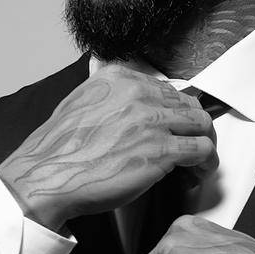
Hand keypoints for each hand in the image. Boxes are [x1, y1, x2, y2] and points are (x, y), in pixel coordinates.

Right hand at [0, 68, 217, 229]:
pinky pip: (202, 149)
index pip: (165, 88)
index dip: (173, 112)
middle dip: (192, 127)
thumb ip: (105, 95)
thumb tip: (121, 99)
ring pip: (202, 123)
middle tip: (190, 147)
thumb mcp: (79, 102)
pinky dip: (207, 163)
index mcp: (119, 78)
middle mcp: (139, 93)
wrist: (47, 175)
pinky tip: (198, 173)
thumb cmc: (58, 149)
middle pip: (187, 104)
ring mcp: (152, 120)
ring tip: (198, 163)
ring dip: (205, 143)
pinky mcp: (162, 150)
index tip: (172, 129)